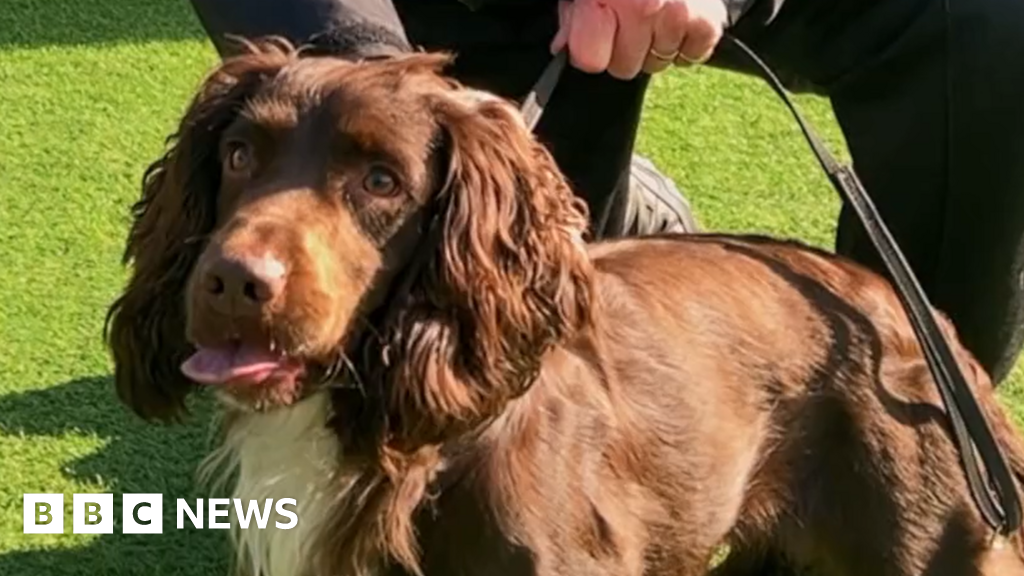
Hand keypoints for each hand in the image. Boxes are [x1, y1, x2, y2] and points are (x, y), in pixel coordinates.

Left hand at [550, 0, 727, 79]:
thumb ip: (573, 12)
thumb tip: (564, 48)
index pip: (590, 61)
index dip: (588, 48)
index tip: (593, 32)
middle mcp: (642, 8)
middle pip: (624, 67)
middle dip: (621, 47)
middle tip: (625, 17)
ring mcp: (678, 14)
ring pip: (658, 62)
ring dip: (654, 44)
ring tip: (654, 12)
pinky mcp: (708, 17)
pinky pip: (693, 54)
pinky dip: (687, 42)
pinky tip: (677, 21)